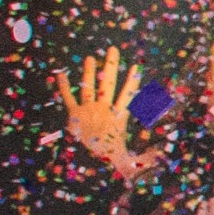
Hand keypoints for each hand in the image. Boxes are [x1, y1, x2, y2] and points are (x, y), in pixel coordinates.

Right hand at [55, 51, 158, 178]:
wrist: (92, 155)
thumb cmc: (111, 152)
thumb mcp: (125, 157)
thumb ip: (135, 161)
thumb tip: (152, 165)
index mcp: (117, 116)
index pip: (126, 96)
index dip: (131, 82)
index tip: (136, 67)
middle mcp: (103, 108)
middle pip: (108, 84)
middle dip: (110, 67)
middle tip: (113, 49)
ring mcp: (89, 109)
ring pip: (89, 87)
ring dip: (89, 74)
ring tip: (90, 58)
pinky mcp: (75, 114)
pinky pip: (69, 98)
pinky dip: (65, 88)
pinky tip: (61, 76)